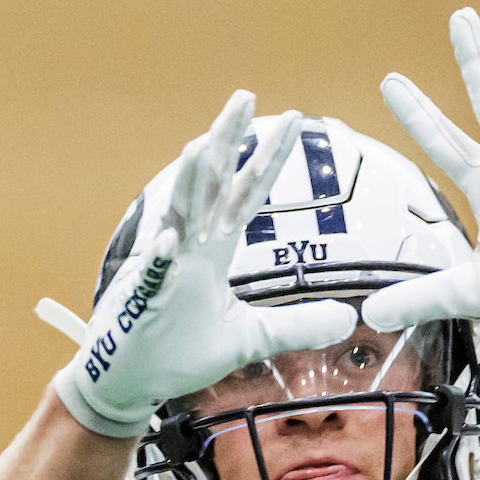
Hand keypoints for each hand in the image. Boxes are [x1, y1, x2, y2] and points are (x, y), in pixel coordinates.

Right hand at [53, 92, 357, 437]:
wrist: (130, 382)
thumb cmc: (179, 354)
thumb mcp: (251, 338)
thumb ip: (296, 324)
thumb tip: (349, 318)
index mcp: (211, 251)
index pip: (245, 194)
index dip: (267, 159)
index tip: (292, 119)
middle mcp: (188, 249)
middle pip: (211, 186)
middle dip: (226, 142)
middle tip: (244, 97)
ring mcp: (162, 270)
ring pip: (178, 217)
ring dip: (189, 185)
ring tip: (203, 145)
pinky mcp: (142, 301)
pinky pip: (152, 275)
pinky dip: (160, 258)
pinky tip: (170, 239)